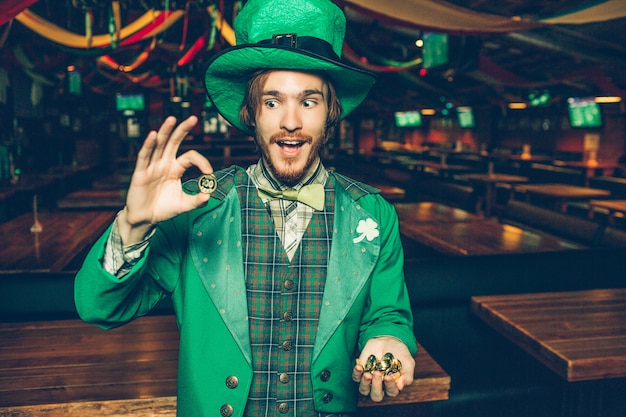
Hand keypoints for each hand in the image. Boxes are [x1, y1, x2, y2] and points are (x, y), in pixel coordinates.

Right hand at [118, 115, 213, 244]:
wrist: (145, 220)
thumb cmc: (163, 209)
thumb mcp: (183, 205)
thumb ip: (196, 201)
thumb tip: (208, 195)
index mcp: (175, 169)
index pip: (190, 157)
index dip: (201, 162)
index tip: (209, 172)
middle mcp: (164, 164)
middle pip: (174, 142)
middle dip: (183, 130)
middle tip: (194, 118)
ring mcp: (152, 167)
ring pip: (159, 145)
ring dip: (165, 131)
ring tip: (172, 119)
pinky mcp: (140, 173)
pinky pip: (144, 156)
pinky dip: (148, 145)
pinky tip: (153, 135)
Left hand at [352, 336, 414, 401]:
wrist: (388, 341)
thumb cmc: (400, 354)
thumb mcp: (408, 363)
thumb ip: (407, 376)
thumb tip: (401, 387)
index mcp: (393, 386)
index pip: (391, 392)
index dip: (390, 386)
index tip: (389, 377)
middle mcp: (380, 386)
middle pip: (376, 396)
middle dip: (376, 386)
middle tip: (377, 374)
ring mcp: (369, 380)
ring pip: (364, 390)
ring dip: (365, 383)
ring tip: (367, 374)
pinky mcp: (361, 372)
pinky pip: (355, 378)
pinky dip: (356, 374)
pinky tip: (359, 367)